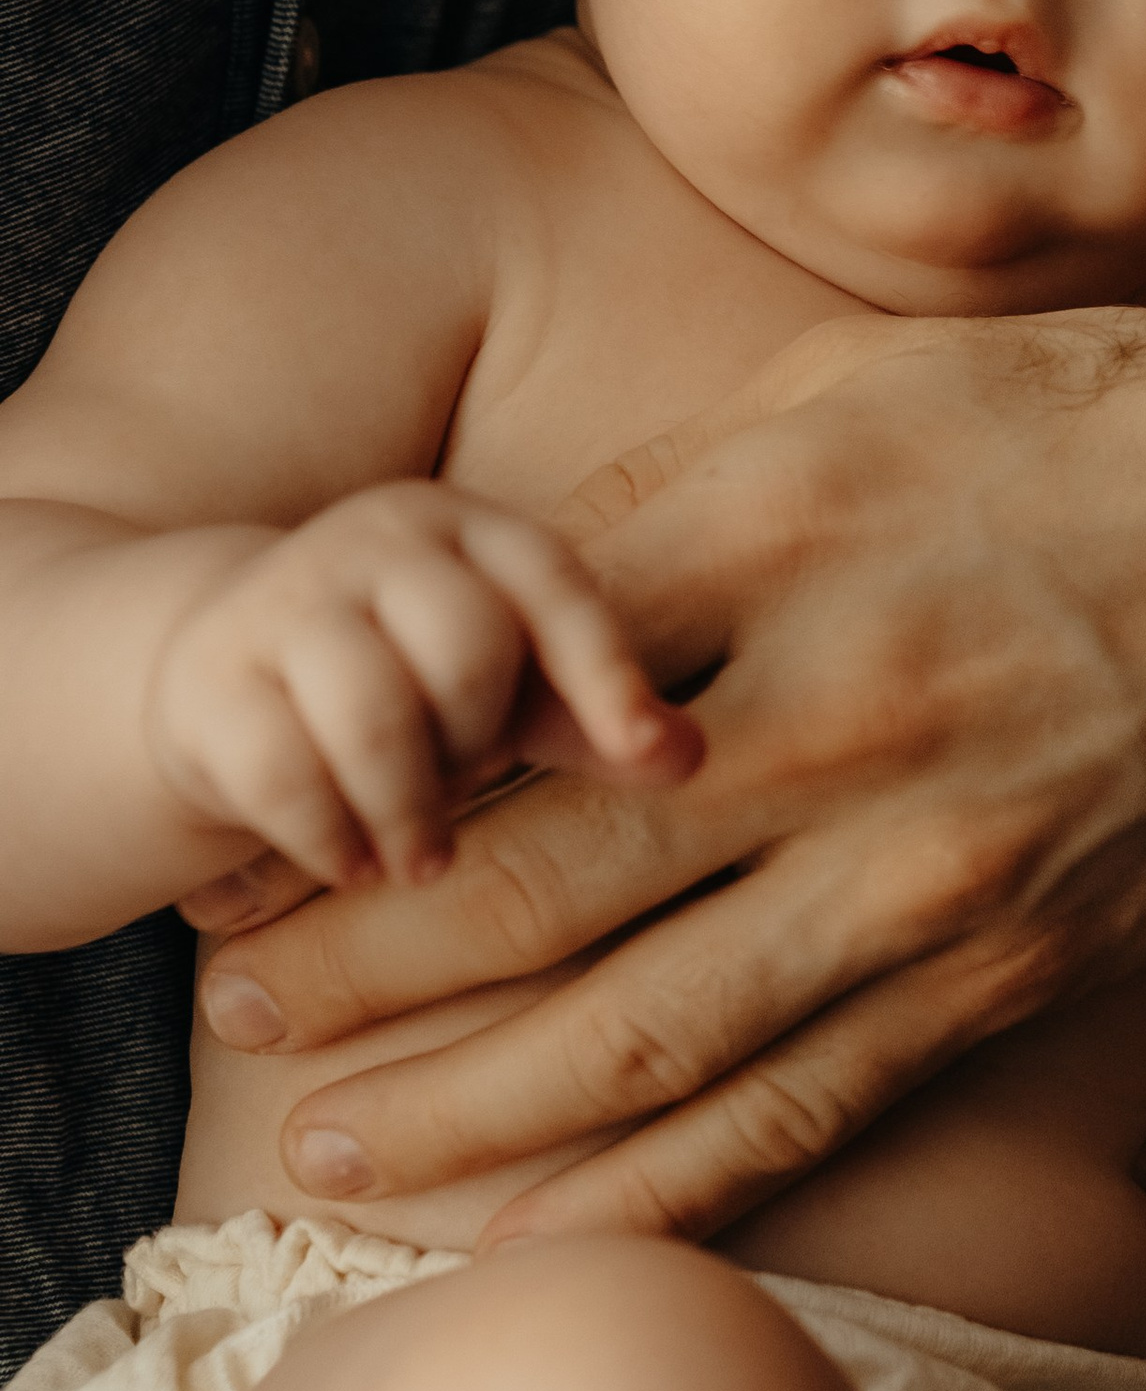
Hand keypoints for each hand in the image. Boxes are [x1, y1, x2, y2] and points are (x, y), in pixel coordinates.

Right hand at [148, 482, 699, 889]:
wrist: (228, 672)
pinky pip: (284, 774)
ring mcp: (282, 597)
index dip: (606, 670)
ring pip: (374, 716)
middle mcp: (377, 537)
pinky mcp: (207, 678)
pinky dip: (331, 840)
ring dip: (410, 809)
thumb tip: (692, 758)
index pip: (556, 584)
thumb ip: (603, 720)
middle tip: (466, 786)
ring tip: (421, 854)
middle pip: (467, 650)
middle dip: (479, 743)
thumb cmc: (416, 684)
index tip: (646, 754)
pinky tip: (353, 864)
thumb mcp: (518, 690)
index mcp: (472, 526)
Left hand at [190, 310, 1145, 1242]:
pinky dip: (669, 1177)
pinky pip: (815, 1092)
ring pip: (657, 1025)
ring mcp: (939, 847)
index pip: (521, 669)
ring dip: (473, 1100)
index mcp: (797, 522)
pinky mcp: (1021, 948)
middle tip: (236, 990)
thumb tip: (546, 584)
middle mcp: (847, 701)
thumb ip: (705, 476)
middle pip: (546, 876)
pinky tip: (553, 1217)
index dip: (383, 746)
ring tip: (333, 1142)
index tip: (292, 786)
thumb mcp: (895, 373)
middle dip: (365, 952)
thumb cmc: (1126, 415)